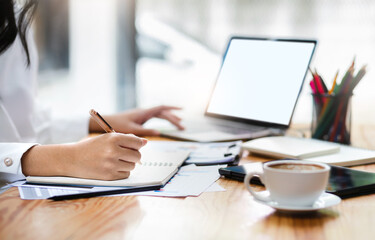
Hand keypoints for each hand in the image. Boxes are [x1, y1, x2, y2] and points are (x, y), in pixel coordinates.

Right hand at [21, 133, 146, 179]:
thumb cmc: (91, 147)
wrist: (72, 159)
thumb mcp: (107, 138)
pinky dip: (122, 172)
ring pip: (132, 166)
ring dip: (127, 164)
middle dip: (134, 155)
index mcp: (113, 139)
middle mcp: (113, 151)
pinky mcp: (109, 176)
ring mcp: (111, 165)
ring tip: (115, 160)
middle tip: (124, 154)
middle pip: (137, 156)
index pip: (137, 142)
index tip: (134, 146)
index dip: (138, 145)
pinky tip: (112, 167)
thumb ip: (126, 139)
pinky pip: (126, 175)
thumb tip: (144, 142)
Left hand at [90, 105, 183, 135]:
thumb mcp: (132, 130)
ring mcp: (143, 114)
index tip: (182, 110)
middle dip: (174, 119)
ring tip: (179, 125)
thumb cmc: (117, 125)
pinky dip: (163, 120)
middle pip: (163, 113)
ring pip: (160, 114)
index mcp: (144, 112)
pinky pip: (155, 117)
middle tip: (183, 127)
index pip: (161, 108)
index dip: (173, 109)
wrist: (106, 121)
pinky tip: (166, 124)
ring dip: (170, 119)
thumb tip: (160, 133)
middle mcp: (144, 112)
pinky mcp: (140, 117)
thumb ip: (146, 132)